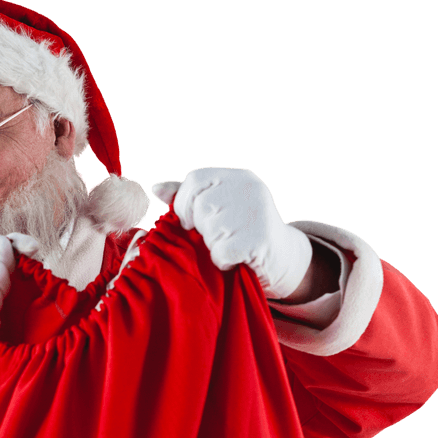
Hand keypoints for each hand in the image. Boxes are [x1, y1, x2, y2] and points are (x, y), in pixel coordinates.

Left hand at [151, 167, 311, 298]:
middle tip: (218, 236)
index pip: (196, 179)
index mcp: (237, 177)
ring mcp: (258, 211)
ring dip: (214, 246)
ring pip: (211, 229)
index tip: (189, 221)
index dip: (185, 203)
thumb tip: (156, 188)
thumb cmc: (241, 232)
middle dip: (202, 227)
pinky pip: (222, 251)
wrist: (282, 259)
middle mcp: (250, 188)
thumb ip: (188, 198)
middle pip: (202, 205)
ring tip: (229, 246)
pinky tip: (235, 259)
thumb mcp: (217, 209)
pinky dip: (223, 260)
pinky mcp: (260, 238)